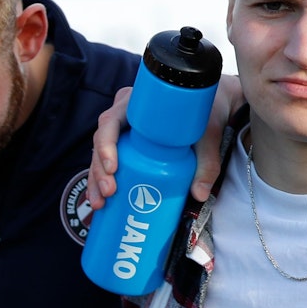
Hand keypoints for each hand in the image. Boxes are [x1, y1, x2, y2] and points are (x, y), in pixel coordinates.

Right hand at [86, 75, 239, 210]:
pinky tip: (102, 201)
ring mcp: (123, 131)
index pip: (110, 122)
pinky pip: (108, 162)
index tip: (113, 168)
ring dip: (96, 180)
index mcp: (135, 103)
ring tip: (100, 204)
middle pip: (101, 143)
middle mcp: (123, 116)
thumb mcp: (207, 134)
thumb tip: (199, 194)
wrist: (210, 107)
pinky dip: (103, 181)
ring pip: (100, 155)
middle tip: (108, 193)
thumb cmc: (204, 112)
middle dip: (99, 171)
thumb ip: (207, 162)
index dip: (106, 146)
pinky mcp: (127, 146)